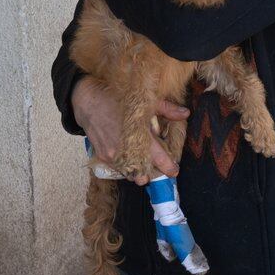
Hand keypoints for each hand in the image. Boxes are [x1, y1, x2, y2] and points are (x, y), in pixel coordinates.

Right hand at [72, 77, 187, 184]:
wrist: (88, 101)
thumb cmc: (117, 99)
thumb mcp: (144, 101)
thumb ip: (167, 109)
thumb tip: (185, 114)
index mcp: (139, 134)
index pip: (158, 158)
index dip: (168, 167)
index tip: (174, 171)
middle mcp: (126, 149)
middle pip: (144, 174)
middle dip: (152, 173)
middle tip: (156, 166)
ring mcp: (113, 155)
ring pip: (130, 175)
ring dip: (138, 172)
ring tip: (142, 162)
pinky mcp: (103, 157)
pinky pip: (119, 170)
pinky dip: (126, 167)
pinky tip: (129, 157)